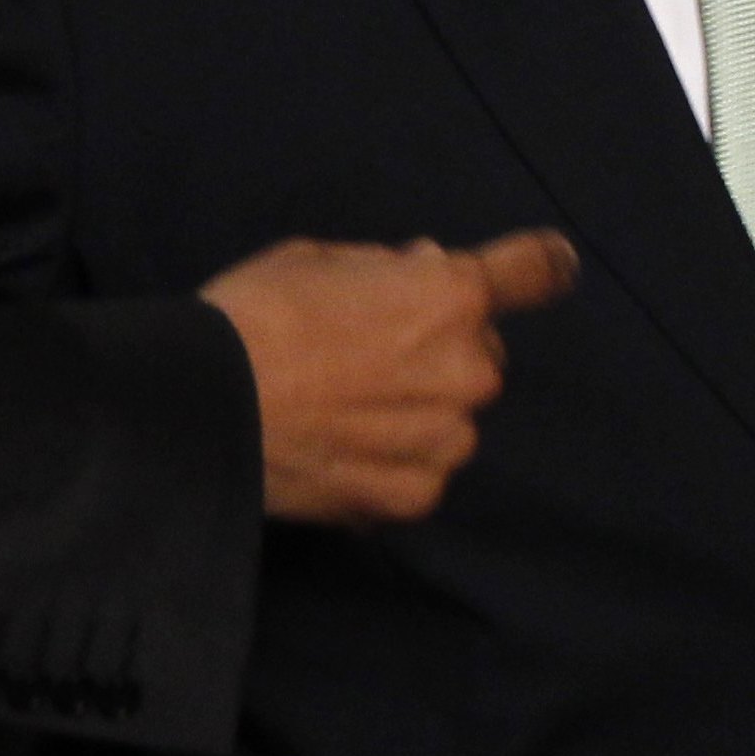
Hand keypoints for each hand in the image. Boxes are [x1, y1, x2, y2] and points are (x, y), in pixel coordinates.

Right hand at [202, 229, 578, 524]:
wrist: (199, 408)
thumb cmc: (253, 316)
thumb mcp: (322, 259)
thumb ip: (390, 270)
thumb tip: (421, 273)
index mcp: (452, 296)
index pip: (531, 272)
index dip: (541, 267)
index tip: (556, 267)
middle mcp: (468, 369)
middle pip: (479, 353)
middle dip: (440, 348)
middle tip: (365, 355)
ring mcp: (445, 439)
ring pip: (451, 417)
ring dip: (418, 411)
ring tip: (342, 411)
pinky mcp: (413, 496)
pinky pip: (420, 471)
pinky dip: (391, 464)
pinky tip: (338, 452)